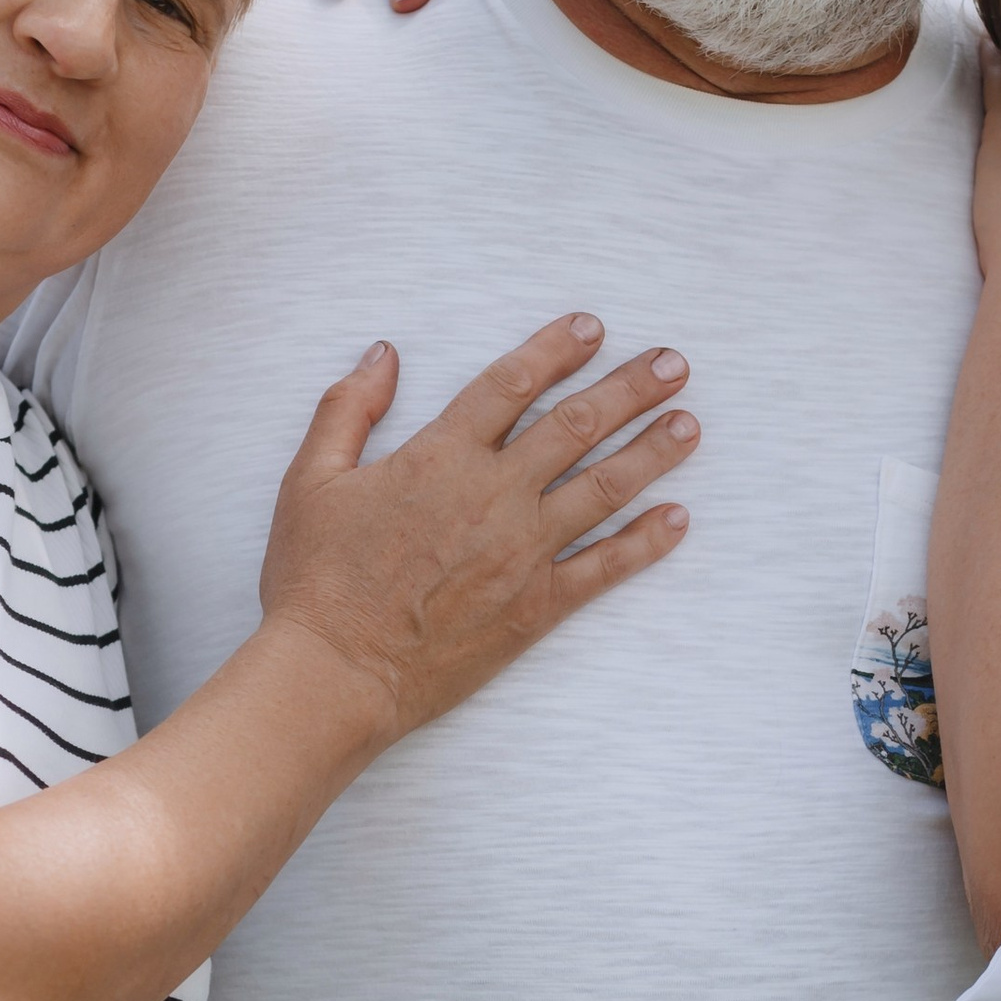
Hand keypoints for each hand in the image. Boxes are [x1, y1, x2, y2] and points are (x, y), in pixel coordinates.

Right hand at [259, 313, 695, 736]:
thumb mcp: (311, 479)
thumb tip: (384, 353)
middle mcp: (494, 495)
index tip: (593, 327)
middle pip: (576, 425)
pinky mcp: (537, 607)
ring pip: (603, 487)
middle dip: (629, 388)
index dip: (556, 350)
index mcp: (441, 456)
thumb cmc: (316, 580)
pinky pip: (605, 568)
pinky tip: (677, 519)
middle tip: (673, 364)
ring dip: (651, 451)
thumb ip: (348, 408)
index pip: (511, 384)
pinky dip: (645, 543)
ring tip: (689, 423)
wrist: (335, 672)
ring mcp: (523, 551)